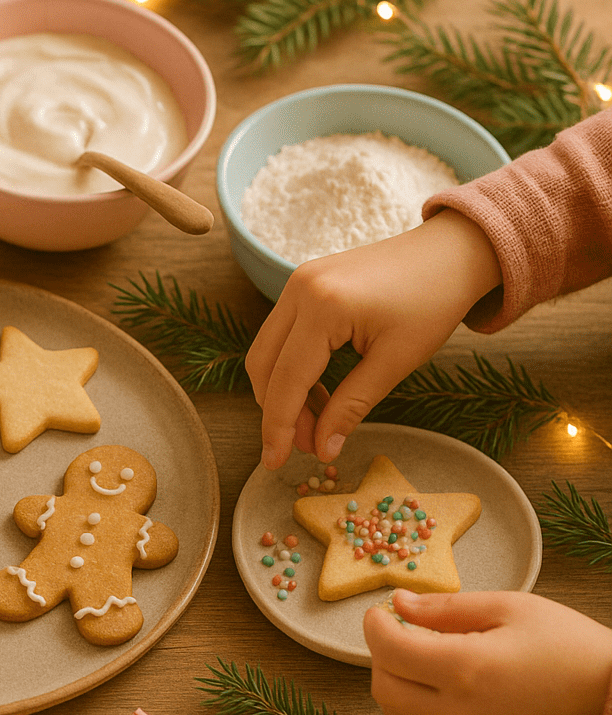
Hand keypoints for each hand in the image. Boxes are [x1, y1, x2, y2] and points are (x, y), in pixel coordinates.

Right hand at [246, 210, 502, 470]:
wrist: (451, 252)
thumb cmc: (433, 303)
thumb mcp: (396, 361)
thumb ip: (352, 406)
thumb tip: (323, 450)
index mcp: (323, 308)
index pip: (286, 380)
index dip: (278, 426)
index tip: (275, 463)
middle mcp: (299, 290)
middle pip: (264, 365)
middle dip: (277, 411)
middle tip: (305, 446)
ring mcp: (296, 282)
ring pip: (267, 351)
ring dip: (283, 392)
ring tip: (315, 423)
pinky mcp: (303, 284)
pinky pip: (283, 335)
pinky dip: (292, 368)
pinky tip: (319, 392)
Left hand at [364, 589, 611, 714]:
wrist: (611, 699)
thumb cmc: (567, 645)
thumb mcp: (508, 607)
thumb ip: (445, 608)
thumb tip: (399, 604)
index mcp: (466, 670)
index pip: (388, 651)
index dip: (374, 626)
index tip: (381, 611)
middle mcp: (459, 712)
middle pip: (382, 686)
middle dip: (380, 654)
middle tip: (398, 630)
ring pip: (394, 713)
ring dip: (391, 680)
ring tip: (415, 653)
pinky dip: (411, 702)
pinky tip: (433, 679)